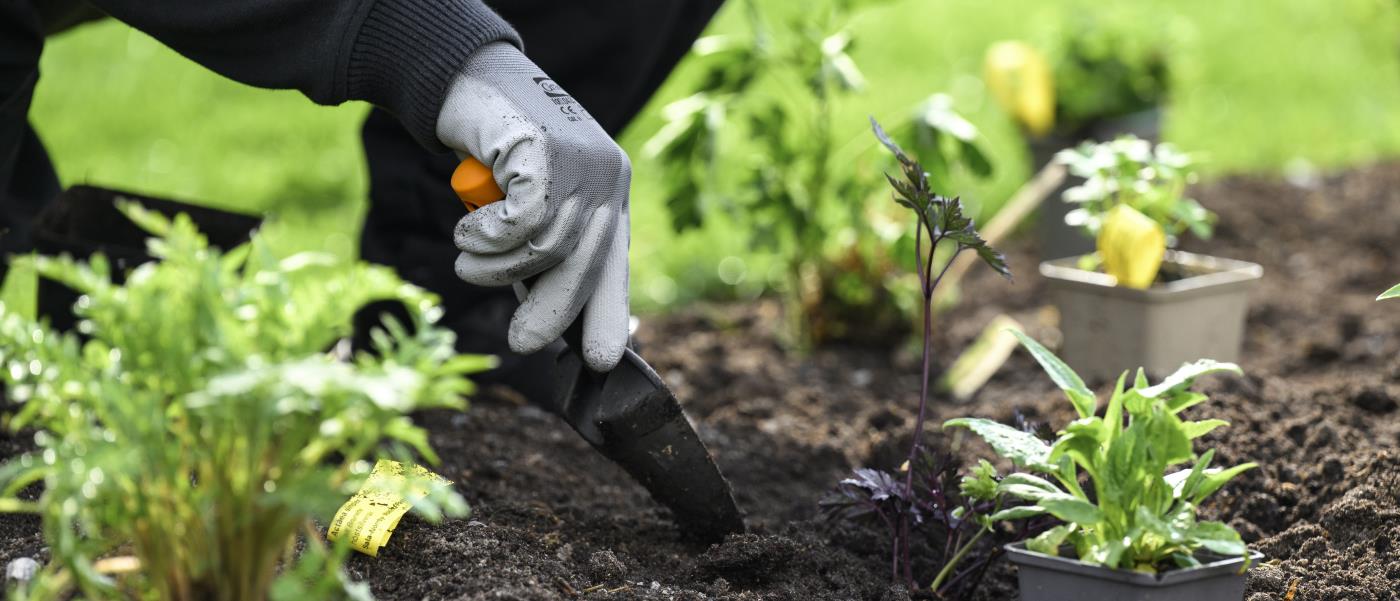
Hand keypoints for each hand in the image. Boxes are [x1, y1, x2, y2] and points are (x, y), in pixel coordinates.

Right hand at [437, 42, 630, 371]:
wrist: (465, 81)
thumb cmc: (494, 151)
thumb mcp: (528, 206)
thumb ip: (544, 252)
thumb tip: (549, 327)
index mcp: (611, 192)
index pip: (615, 265)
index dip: (609, 313)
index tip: (603, 360)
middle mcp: (606, 178)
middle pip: (584, 266)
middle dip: (552, 312)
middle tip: (522, 344)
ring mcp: (580, 163)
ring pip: (544, 249)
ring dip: (495, 266)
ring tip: (467, 257)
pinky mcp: (546, 153)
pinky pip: (518, 224)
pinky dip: (484, 238)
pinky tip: (467, 232)